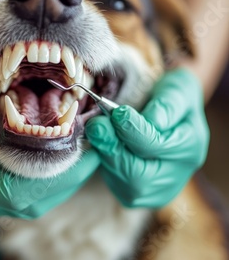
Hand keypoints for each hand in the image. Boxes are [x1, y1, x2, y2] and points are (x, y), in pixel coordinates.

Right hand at [0, 28, 99, 220]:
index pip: (4, 187)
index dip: (53, 172)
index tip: (86, 143)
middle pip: (27, 201)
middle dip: (69, 176)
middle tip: (100, 141)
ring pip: (31, 206)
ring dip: (65, 181)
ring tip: (92, 147)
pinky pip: (25, 202)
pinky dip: (51, 183)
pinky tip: (67, 156)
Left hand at [85, 69, 208, 207]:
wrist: (168, 115)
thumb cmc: (170, 98)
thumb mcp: (176, 90)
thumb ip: (166, 105)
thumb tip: (152, 121)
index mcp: (190, 148)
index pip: (155, 146)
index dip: (132, 130)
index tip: (116, 112)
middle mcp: (176, 175)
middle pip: (136, 174)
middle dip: (112, 147)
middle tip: (96, 124)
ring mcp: (156, 190)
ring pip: (122, 182)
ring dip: (105, 154)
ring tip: (98, 129)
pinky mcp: (137, 195)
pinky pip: (115, 184)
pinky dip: (105, 164)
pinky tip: (103, 144)